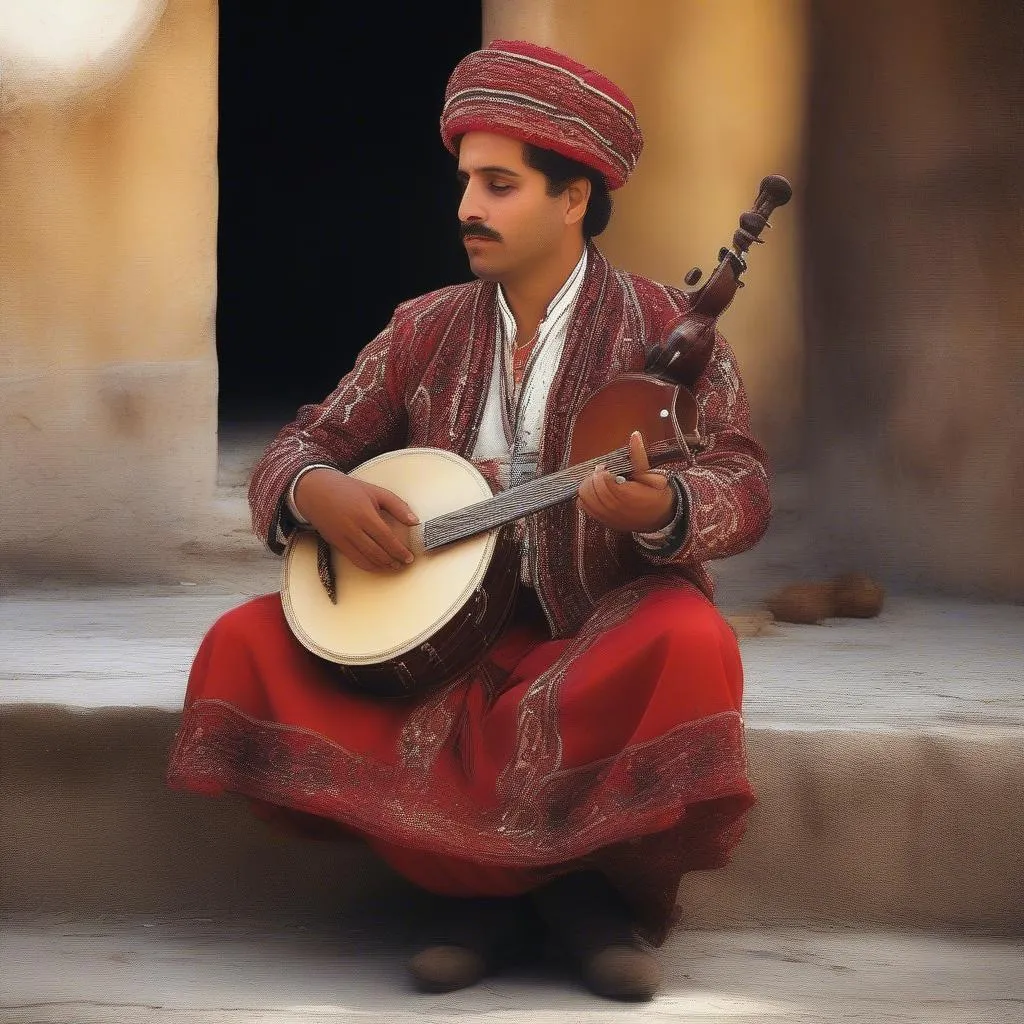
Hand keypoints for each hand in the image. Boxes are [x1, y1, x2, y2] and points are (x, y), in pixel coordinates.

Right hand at [293, 468, 418, 572]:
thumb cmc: (347, 489)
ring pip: (366, 558)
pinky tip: (377, 565)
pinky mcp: (336, 543)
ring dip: (382, 565)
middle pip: (377, 551)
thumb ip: (397, 506)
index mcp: (365, 513)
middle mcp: (353, 527)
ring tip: (394, 566)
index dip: (399, 550)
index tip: (409, 556)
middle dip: (393, 560)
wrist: (315, 490)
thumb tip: (414, 521)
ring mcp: (343, 537)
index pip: (386, 537)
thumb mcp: (375, 492)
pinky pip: (354, 559)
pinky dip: (368, 565)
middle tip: (405, 563)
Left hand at [577, 431, 675, 532]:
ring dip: (588, 486)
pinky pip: (585, 508)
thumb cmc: (657, 495)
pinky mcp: (604, 520)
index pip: (602, 481)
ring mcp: (608, 516)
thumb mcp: (653, 474)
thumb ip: (639, 456)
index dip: (601, 472)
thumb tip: (635, 435)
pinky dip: (584, 497)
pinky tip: (594, 492)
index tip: (606, 467)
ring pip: (585, 498)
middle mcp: (615, 508)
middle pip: (591, 489)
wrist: (661, 518)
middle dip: (593, 478)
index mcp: (627, 496)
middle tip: (601, 472)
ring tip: (598, 481)